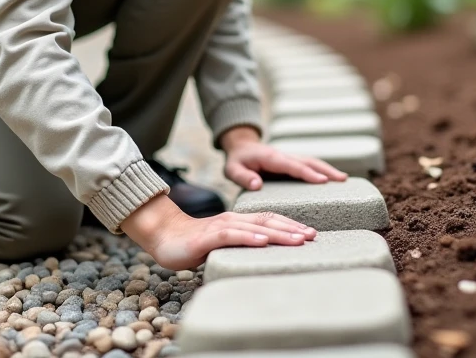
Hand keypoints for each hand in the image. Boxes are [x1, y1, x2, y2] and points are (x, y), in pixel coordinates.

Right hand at [120, 193, 317, 269]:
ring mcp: (222, 226)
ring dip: (278, 232)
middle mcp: (234, 220)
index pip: (270, 219)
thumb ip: (242, 245)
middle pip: (268, 221)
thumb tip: (264, 255)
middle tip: (313, 236)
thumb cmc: (194, 243)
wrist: (163, 236)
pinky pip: (233, 235)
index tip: (310, 234)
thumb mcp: (224, 243)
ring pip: (255, 227)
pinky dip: (250, 237)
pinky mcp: (209, 236)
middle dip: (292, 228)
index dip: (290, 225)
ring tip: (298, 239)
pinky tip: (263, 241)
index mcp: (239, 221)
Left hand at [219, 127, 348, 190]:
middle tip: (342, 180)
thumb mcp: (232, 169)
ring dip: (328, 169)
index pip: (292, 166)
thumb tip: (257, 185)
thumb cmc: (237, 160)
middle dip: (326, 170)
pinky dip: (322, 170)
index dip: (307, 173)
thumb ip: (243, 177)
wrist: (241, 146)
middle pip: (308, 161)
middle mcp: (284, 156)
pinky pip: (309, 166)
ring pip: (312, 162)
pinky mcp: (292, 162)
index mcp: (271, 157)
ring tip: (344, 180)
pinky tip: (333, 179)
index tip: (322, 180)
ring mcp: (289, 158)